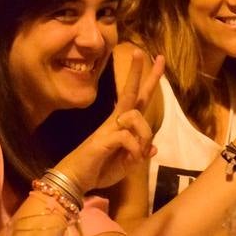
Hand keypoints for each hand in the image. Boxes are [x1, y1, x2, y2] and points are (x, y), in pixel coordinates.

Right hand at [57, 47, 163, 191]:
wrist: (76, 180)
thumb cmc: (99, 170)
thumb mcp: (126, 165)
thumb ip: (139, 155)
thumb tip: (153, 148)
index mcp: (122, 124)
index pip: (138, 98)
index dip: (149, 80)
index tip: (159, 59)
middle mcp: (116, 121)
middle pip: (133, 93)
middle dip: (146, 75)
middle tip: (159, 56)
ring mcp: (109, 128)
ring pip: (135, 116)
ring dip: (144, 134)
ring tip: (139, 154)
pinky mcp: (104, 139)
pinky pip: (127, 136)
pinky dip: (135, 150)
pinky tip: (130, 159)